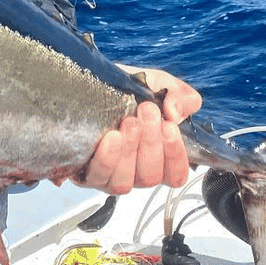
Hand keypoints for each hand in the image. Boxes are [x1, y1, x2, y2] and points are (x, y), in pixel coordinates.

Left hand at [79, 66, 202, 193]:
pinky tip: (111, 138)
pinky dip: (107, 159)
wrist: (89, 82)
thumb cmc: (126, 90)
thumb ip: (180, 98)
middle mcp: (134, 172)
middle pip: (150, 177)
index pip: (175, 175)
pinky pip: (98, 176)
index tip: (169, 126)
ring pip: (125, 181)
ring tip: (129, 122)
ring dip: (130, 150)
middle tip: (147, 112)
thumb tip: (174, 114)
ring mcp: (109, 175)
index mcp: (157, 158)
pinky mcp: (85, 173)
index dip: (175, 155)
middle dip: (151, 143)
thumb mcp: (159, 85)